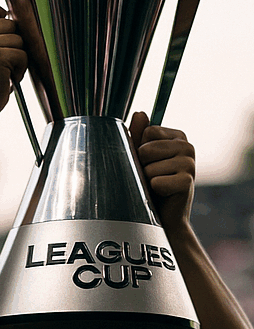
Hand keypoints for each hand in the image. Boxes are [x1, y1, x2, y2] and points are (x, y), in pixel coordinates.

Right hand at [0, 0, 27, 121]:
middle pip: (10, 23)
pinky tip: (5, 78)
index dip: (2, 18)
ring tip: (1, 71)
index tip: (0, 38)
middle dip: (12, 44)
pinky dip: (20, 69)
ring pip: (18, 39)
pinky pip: (22, 54)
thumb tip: (14, 14)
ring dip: (17, 57)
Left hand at [129, 111, 195, 229]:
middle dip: (141, 165)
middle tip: (151, 176)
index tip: (148, 162)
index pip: (147, 131)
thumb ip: (137, 136)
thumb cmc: (148, 184)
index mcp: (177, 136)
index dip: (139, 149)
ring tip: (156, 186)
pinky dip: (153, 190)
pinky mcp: (188, 181)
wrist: (164, 216)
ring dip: (146, 179)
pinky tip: (164, 194)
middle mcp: (187, 146)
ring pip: (148, 166)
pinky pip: (155, 181)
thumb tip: (140, 113)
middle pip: (145, 148)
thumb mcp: (140, 158)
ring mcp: (190, 163)